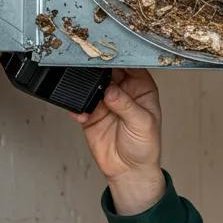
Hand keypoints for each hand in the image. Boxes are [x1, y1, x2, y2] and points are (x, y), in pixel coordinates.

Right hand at [71, 67, 164, 213]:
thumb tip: (111, 91)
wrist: (129, 171)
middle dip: (99, 66)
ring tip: (83, 88)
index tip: (110, 51)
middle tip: (91, 63)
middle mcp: (123, 91)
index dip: (122, 57)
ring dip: (86, 85)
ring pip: (92, 84)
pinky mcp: (91, 114)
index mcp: (141, 87)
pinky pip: (80, 105)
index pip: (131, 64)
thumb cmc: (145, 147)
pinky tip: (81, 112)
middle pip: (108, 70)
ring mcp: (105, 101)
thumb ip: (126, 106)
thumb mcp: (143, 124)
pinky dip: (77, 106)